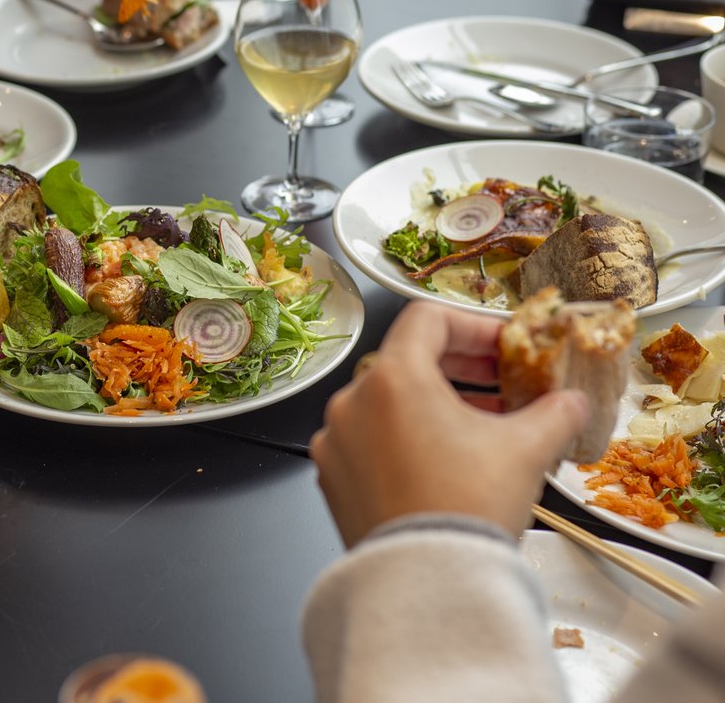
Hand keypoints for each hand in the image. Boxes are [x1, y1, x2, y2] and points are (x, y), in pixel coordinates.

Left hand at [309, 301, 588, 545]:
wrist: (426, 583)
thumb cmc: (464, 510)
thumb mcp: (524, 450)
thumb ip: (553, 412)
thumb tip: (569, 402)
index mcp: (392, 377)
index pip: (429, 319)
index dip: (475, 326)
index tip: (504, 345)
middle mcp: (352, 401)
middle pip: (406, 360)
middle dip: (460, 369)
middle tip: (500, 383)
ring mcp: (336, 440)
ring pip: (386, 402)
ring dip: (433, 404)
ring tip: (480, 427)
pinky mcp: (332, 475)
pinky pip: (369, 438)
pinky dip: (403, 437)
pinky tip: (442, 460)